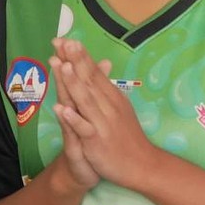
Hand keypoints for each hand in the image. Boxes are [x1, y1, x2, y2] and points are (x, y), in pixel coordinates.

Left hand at [49, 39, 160, 192]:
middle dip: (75, 61)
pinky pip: (84, 128)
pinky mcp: (97, 141)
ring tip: (62, 65)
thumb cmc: (127, 136)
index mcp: (112, 97)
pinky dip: (73, 118)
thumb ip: (106, 86)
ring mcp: (102, 123)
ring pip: (86, 100)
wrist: (142, 165)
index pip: (94, 73)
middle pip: (89, 81)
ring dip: (74, 82)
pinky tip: (63, 109)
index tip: (66, 39)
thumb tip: (102, 63)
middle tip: (63, 41)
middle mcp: (108, 106)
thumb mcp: (119, 107)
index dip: (80, 56)